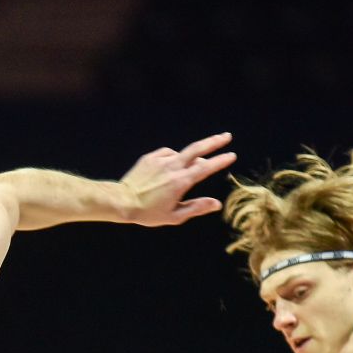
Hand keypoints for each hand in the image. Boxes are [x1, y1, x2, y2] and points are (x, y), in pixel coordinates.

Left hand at [120, 132, 236, 225]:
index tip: (231, 155)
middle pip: (197, 148)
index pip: (206, 167)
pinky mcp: (150, 158)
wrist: (121, 202)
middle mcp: (172, 167)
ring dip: (191, 157)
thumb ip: (197, 208)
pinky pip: (167, 155)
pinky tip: (173, 166)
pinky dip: (174, 159)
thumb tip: (217, 204)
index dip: (220, 160)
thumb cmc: (147, 213)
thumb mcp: (174, 216)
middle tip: (226, 136)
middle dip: (214, 141)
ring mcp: (160, 160)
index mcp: (180, 181)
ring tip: (192, 167)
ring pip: (182, 153)